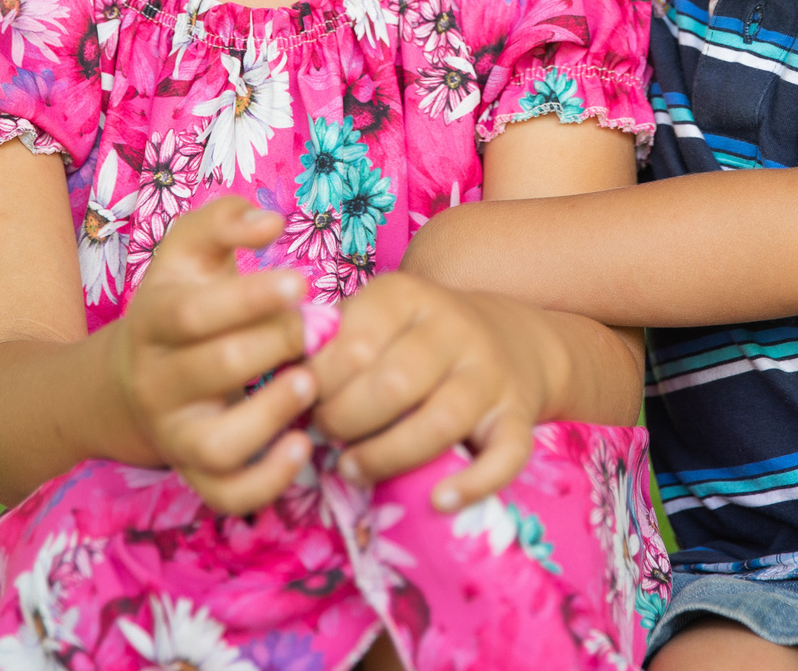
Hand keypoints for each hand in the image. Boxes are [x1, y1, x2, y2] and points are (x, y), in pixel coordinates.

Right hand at [108, 196, 318, 512]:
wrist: (130, 379)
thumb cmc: (181, 302)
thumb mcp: (188, 252)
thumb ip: (223, 220)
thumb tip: (269, 220)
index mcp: (153, 321)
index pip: (193, 314)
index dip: (249, 298)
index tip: (302, 280)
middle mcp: (158, 382)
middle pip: (214, 368)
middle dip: (275, 345)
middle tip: (319, 327)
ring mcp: (175, 434)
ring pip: (217, 444)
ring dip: (270, 417)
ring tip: (309, 384)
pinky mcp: (196, 473)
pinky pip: (227, 495)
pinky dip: (267, 482)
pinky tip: (303, 445)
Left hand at [306, 272, 557, 511]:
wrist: (511, 336)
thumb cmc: (416, 338)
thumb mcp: (376, 317)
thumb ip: (330, 343)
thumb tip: (278, 382)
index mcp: (408, 297)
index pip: (354, 344)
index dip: (319, 384)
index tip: (304, 401)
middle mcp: (455, 329)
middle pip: (394, 385)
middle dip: (347, 420)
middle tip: (327, 436)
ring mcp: (491, 374)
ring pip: (441, 421)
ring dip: (388, 455)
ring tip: (353, 469)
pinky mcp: (519, 416)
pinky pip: (506, 455)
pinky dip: (474, 483)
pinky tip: (438, 501)